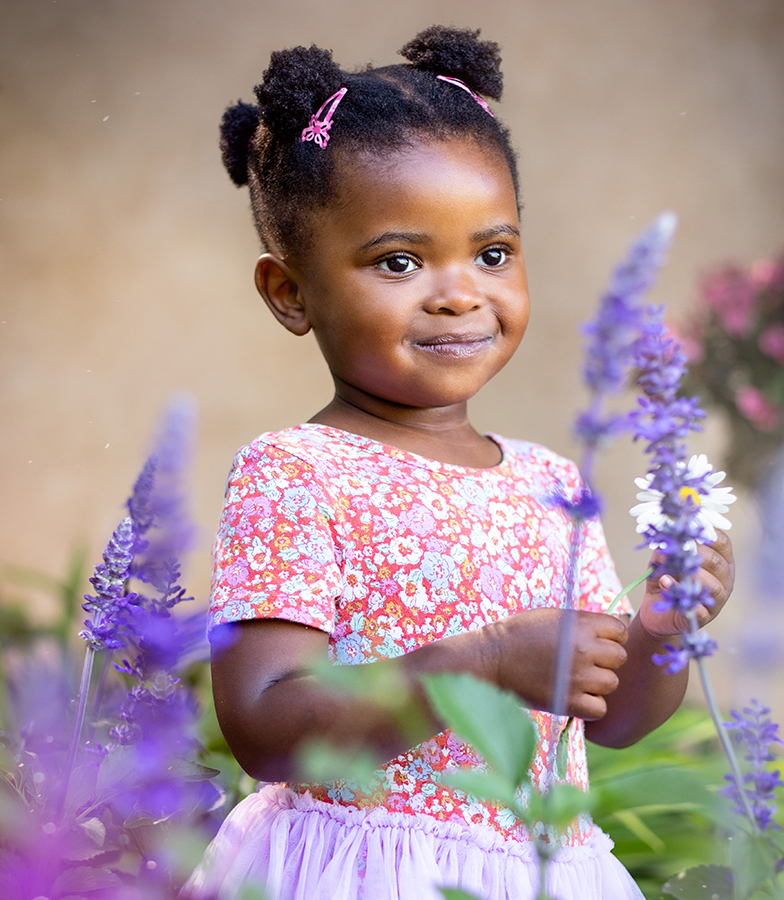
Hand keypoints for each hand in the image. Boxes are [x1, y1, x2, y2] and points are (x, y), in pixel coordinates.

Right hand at [485, 608, 627, 720]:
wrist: (491, 659)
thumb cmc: (520, 634)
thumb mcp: (554, 617)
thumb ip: (584, 624)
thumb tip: (613, 634)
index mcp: (580, 625)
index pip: (620, 631)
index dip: (611, 636)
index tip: (597, 641)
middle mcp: (584, 650)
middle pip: (619, 657)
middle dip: (605, 658)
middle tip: (584, 660)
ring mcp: (578, 677)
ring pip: (611, 683)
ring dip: (598, 682)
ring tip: (576, 677)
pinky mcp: (568, 702)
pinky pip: (600, 709)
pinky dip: (590, 706)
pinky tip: (574, 696)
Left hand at [638, 528, 734, 637]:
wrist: (656, 612)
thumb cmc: (665, 580)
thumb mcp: (662, 561)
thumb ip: (665, 550)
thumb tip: (665, 543)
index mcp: (718, 560)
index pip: (722, 542)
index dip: (706, 534)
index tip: (687, 531)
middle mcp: (723, 579)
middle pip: (717, 562)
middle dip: (695, 554)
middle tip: (677, 553)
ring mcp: (716, 600)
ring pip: (713, 586)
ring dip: (689, 576)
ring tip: (667, 574)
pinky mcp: (704, 617)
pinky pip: (699, 609)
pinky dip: (682, 596)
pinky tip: (666, 586)